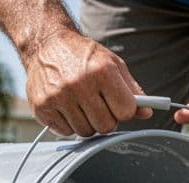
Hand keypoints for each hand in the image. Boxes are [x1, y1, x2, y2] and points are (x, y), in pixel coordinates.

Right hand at [23, 30, 152, 136]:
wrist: (46, 44)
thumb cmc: (83, 55)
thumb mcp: (112, 63)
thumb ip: (131, 89)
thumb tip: (146, 113)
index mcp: (101, 71)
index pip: (125, 111)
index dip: (124, 110)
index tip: (118, 104)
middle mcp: (78, 84)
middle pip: (106, 126)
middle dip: (106, 119)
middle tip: (99, 106)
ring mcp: (58, 97)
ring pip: (85, 132)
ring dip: (87, 123)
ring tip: (82, 105)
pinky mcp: (42, 107)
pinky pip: (65, 132)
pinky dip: (69, 124)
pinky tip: (67, 107)